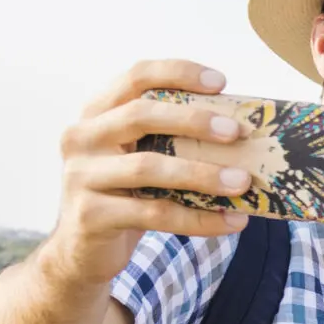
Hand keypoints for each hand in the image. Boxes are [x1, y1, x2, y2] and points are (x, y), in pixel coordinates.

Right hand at [47, 61, 252, 286]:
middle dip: (194, 120)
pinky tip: (232, 221)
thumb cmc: (127, 194)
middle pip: (140, 115)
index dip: (177, 72)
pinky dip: (199, 219)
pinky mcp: (91, 215)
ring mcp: (81, 176)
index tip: (220, 82)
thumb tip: (242, 132)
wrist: (83, 250)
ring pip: (148, 167)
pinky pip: (155, 213)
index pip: (135, 76)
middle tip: (237, 131)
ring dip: (202, 174)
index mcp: (97, 113)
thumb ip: (172, 138)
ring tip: (242, 181)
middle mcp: (82, 137)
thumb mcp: (142, 157)